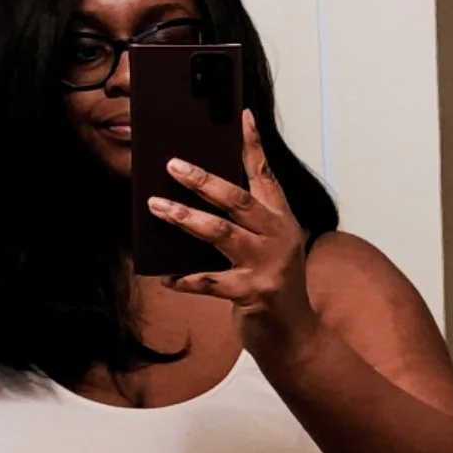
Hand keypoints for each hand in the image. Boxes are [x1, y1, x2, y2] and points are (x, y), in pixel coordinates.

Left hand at [147, 110, 316, 358]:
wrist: (295, 336)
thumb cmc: (273, 287)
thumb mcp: (268, 248)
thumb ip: (245, 223)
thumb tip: (198, 200)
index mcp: (282, 221)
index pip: (265, 175)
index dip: (253, 145)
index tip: (241, 116)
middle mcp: (279, 238)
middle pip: (237, 200)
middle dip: (202, 180)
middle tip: (172, 165)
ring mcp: (267, 266)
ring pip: (221, 233)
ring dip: (185, 218)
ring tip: (157, 207)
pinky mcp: (254, 294)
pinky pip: (211, 282)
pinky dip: (186, 279)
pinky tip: (165, 276)